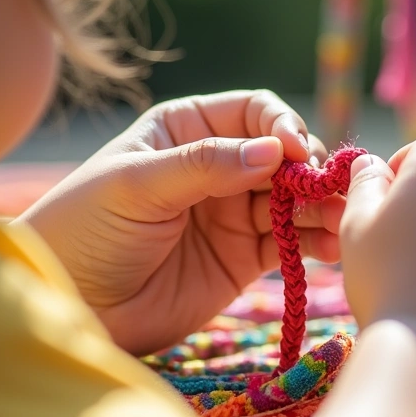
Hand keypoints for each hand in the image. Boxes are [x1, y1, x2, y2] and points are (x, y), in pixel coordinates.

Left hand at [19, 91, 343, 354]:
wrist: (72, 305)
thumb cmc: (86, 229)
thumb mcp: (136, 185)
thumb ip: (204, 166)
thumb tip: (275, 151)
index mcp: (187, 129)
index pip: (253, 112)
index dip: (282, 126)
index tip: (296, 154)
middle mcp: (217, 165)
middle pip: (283, 155)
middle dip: (311, 169)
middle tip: (330, 191)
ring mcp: (233, 212)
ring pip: (294, 199)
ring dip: (322, 206)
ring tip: (343, 219)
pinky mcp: (243, 258)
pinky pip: (290, 243)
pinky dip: (316, 243)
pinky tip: (333, 247)